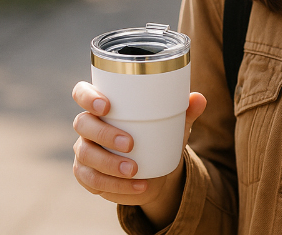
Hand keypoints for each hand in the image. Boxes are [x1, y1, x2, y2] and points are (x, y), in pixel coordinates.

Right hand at [71, 81, 206, 207]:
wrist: (155, 171)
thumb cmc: (157, 136)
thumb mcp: (173, 124)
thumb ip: (185, 111)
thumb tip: (199, 99)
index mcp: (102, 106)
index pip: (82, 93)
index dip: (87, 97)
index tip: (107, 106)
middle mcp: (88, 127)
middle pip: (83, 124)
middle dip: (104, 134)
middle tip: (131, 143)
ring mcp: (85, 151)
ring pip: (86, 155)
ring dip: (109, 164)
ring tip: (135, 170)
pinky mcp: (87, 175)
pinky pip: (92, 181)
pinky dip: (116, 186)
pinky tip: (138, 186)